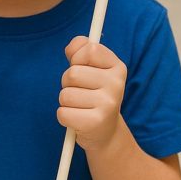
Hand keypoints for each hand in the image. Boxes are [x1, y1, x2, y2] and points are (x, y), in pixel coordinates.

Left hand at [58, 37, 126, 151]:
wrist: (106, 132)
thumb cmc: (94, 95)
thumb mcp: (93, 69)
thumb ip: (81, 51)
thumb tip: (71, 47)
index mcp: (118, 67)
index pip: (91, 49)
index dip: (77, 57)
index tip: (81, 66)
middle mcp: (117, 84)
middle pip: (73, 73)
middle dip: (68, 83)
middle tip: (80, 92)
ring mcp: (108, 104)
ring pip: (65, 94)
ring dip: (66, 101)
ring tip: (80, 106)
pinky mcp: (95, 122)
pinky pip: (63, 113)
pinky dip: (64, 117)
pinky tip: (78, 119)